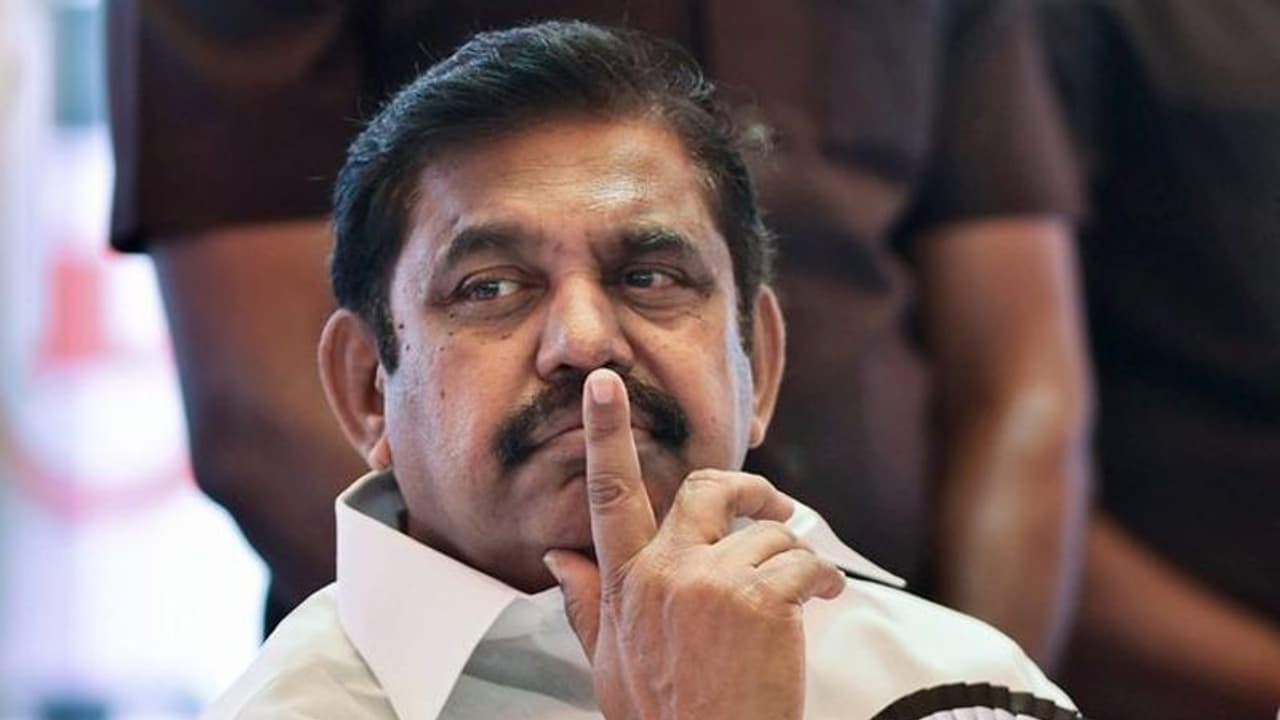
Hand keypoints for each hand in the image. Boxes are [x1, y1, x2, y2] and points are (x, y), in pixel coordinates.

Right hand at [543, 368, 845, 719]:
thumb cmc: (667, 717)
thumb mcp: (609, 663)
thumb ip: (587, 602)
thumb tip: (559, 557)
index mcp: (626, 581)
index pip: (610, 494)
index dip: (605, 434)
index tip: (602, 386)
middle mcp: (664, 571)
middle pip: (708, 490)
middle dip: (750, 490)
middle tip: (773, 509)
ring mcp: (710, 581)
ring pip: (769, 536)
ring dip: (795, 562)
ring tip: (804, 595)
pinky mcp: (759, 598)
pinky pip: (803, 563)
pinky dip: (822, 580)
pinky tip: (822, 602)